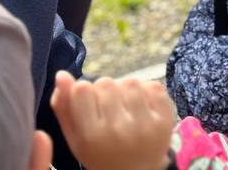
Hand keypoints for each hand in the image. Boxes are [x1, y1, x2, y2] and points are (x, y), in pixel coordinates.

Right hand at [49, 71, 173, 169]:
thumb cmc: (100, 153)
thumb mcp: (75, 138)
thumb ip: (64, 107)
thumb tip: (62, 74)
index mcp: (93, 137)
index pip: (82, 89)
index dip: (83, 93)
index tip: (88, 107)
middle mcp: (119, 130)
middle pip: (106, 83)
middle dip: (104, 91)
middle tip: (108, 110)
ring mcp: (146, 125)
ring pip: (129, 81)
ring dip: (124, 89)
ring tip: (124, 108)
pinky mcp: (165, 121)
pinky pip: (153, 86)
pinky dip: (147, 92)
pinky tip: (142, 108)